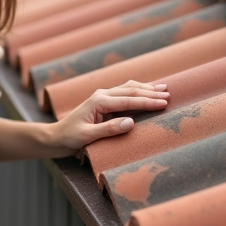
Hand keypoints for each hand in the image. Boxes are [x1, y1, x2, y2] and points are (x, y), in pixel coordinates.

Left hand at [51, 80, 168, 153]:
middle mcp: (101, 95)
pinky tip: (147, 90)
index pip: (128, 100)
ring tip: (164, 89)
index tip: (163, 103)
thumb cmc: (69, 137)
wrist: (56, 137)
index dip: (147, 102)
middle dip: (150, 93)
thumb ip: (108, 129)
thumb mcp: (88, 136)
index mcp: (98, 101)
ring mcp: (103, 97)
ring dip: (146, 89)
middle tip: (169, 96)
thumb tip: (130, 122)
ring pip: (128, 89)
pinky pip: (124, 93)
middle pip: (130, 91)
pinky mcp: (104, 102)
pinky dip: (138, 91)